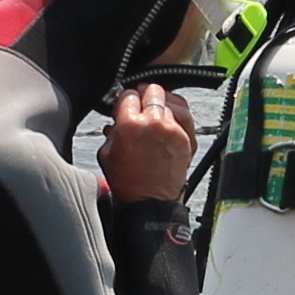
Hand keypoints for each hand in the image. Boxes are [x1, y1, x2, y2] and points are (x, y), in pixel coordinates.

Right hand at [99, 84, 196, 205]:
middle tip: (141, 102)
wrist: (150, 202)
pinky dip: (178, 111)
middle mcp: (153, 122)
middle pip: (152, 91)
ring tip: (156, 107)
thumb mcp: (106, 154)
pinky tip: (171, 112)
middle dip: (144, 94)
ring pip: (170, 100)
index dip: (126, 100)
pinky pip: (185, 114)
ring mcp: (173, 129)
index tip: (126, 105)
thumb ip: (111, 132)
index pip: (128, 95)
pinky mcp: (187, 138)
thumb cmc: (128, 183)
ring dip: (162, 102)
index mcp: (129, 125)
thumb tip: (117, 122)